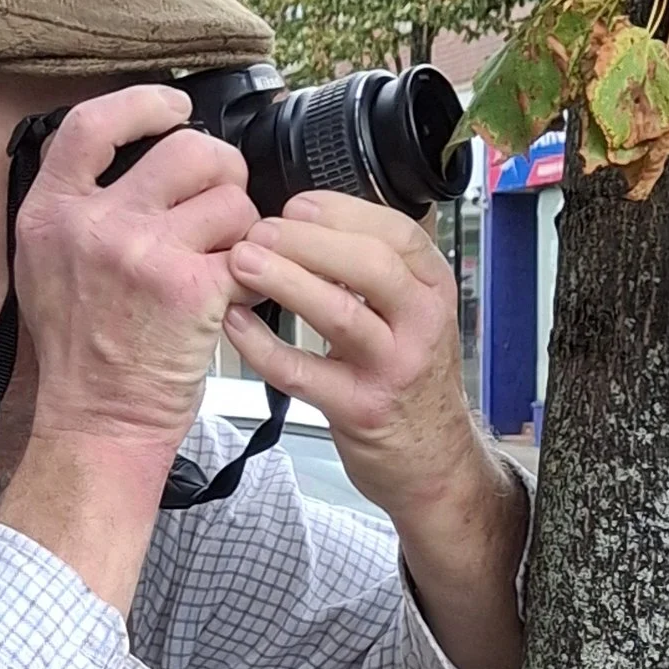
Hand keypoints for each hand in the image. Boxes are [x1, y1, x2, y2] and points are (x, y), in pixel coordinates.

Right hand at [10, 86, 258, 475]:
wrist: (98, 423)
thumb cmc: (82, 357)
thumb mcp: (46, 268)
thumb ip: (75, 209)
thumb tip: (125, 159)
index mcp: (52, 212)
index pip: (92, 124)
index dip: (143, 105)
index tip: (174, 107)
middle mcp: (95, 224)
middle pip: (183, 149)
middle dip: (220, 170)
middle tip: (224, 202)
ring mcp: (144, 254)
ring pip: (228, 197)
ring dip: (242, 225)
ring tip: (229, 259)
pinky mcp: (191, 289)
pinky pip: (250, 250)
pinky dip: (258, 270)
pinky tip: (242, 293)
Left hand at [223, 193, 482, 519]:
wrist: (433, 462)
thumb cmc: (409, 381)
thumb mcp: (412, 315)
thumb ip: (374, 271)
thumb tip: (310, 225)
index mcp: (432, 289)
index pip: (395, 232)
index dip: (340, 212)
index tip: (295, 205)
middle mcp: (420, 324)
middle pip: (369, 265)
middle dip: (308, 240)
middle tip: (259, 230)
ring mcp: (393, 368)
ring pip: (339, 313)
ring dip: (286, 281)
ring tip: (243, 262)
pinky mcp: (361, 410)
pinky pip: (303, 373)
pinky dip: (263, 346)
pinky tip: (235, 323)